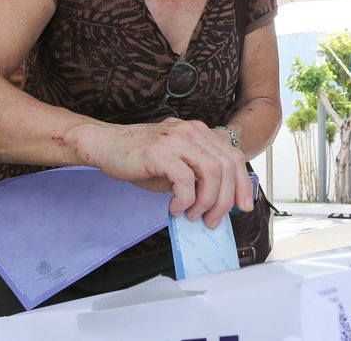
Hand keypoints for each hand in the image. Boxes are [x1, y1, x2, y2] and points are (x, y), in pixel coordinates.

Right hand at [71, 118, 252, 228]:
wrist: (106, 145)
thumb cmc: (141, 158)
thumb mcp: (177, 162)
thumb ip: (198, 175)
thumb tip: (218, 204)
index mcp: (199, 132)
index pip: (233, 156)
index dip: (243, 184)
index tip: (243, 206)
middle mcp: (191, 131)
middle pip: (227, 166)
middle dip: (225, 199)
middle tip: (212, 220)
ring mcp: (176, 139)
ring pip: (211, 172)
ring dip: (207, 201)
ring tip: (194, 215)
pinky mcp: (159, 152)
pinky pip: (184, 180)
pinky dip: (184, 200)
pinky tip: (174, 208)